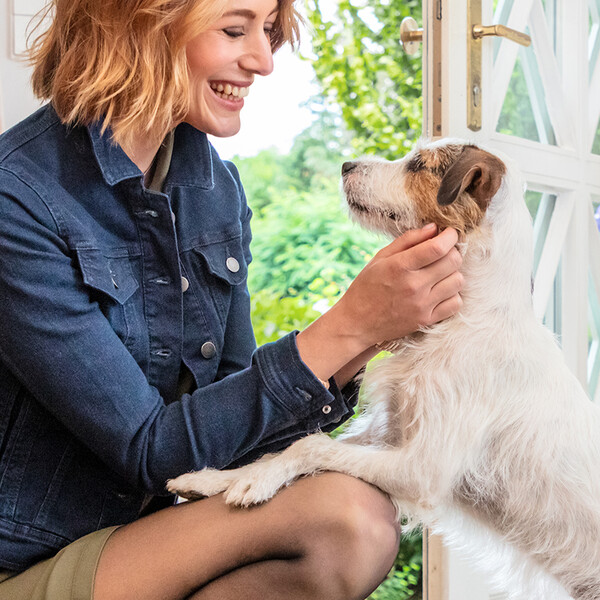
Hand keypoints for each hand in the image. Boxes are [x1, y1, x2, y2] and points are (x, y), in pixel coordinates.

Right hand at [296, 224, 462, 383]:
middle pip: (453, 261)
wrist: (357, 322)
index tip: (449, 233)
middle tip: (443, 252)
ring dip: (452, 273)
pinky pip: (455, 303)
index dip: (450, 236)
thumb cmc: (367, 286)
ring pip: (458, 281)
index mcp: (400, 266)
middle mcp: (413, 286)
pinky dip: (452, 294)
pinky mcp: (426, 320)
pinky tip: (439, 291)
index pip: (438, 247)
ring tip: (439, 273)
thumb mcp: (380, 258)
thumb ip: (407, 240)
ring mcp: (422, 305)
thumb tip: (434, 228)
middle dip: (452, 251)